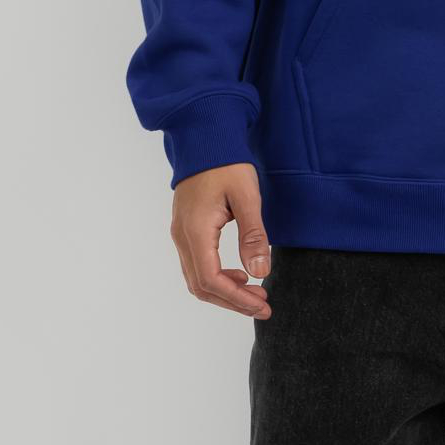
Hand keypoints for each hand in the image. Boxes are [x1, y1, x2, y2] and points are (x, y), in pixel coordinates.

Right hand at [170, 165, 272, 318]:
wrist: (204, 138)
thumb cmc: (227, 163)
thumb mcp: (247, 197)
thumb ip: (253, 235)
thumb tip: (261, 273)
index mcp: (196, 230)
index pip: (211, 279)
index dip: (237, 299)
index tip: (262, 305)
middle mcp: (182, 236)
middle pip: (201, 286)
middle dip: (232, 302)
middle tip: (263, 306)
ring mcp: (181, 233)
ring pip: (196, 278)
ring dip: (225, 292)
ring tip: (255, 293)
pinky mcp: (185, 230)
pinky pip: (196, 265)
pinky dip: (217, 278)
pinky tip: (239, 275)